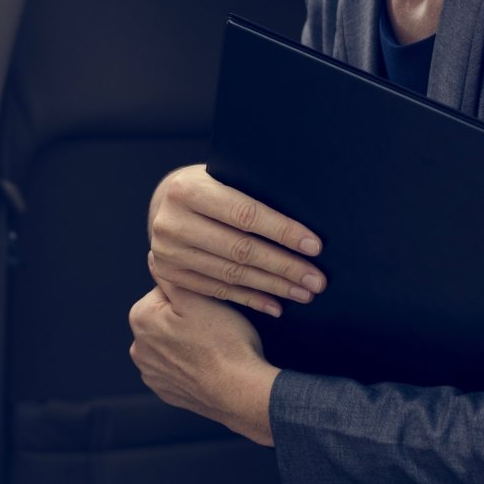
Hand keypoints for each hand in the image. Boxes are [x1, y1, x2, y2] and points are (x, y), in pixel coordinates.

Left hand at [128, 275, 277, 445]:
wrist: (241, 392)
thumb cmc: (224, 342)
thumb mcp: (198, 297)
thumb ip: (170, 274)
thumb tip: (154, 255)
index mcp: (140, 318)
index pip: (165, 291)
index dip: (192, 294)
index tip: (210, 306)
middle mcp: (138, 347)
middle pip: (167, 318)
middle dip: (188, 318)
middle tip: (216, 327)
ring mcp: (152, 373)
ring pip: (173, 343)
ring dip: (189, 342)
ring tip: (215, 347)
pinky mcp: (167, 391)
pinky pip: (178, 368)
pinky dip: (191, 365)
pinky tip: (210, 365)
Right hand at [148, 164, 325, 315]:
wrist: (168, 204)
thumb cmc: (210, 187)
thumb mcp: (224, 178)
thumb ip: (252, 194)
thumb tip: (306, 220)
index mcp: (186, 189)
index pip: (245, 214)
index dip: (283, 232)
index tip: (315, 247)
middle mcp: (171, 222)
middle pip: (240, 249)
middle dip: (284, 266)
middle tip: (316, 280)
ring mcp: (167, 252)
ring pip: (231, 274)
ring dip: (273, 287)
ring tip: (304, 292)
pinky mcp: (170, 275)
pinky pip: (218, 291)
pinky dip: (250, 299)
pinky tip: (276, 305)